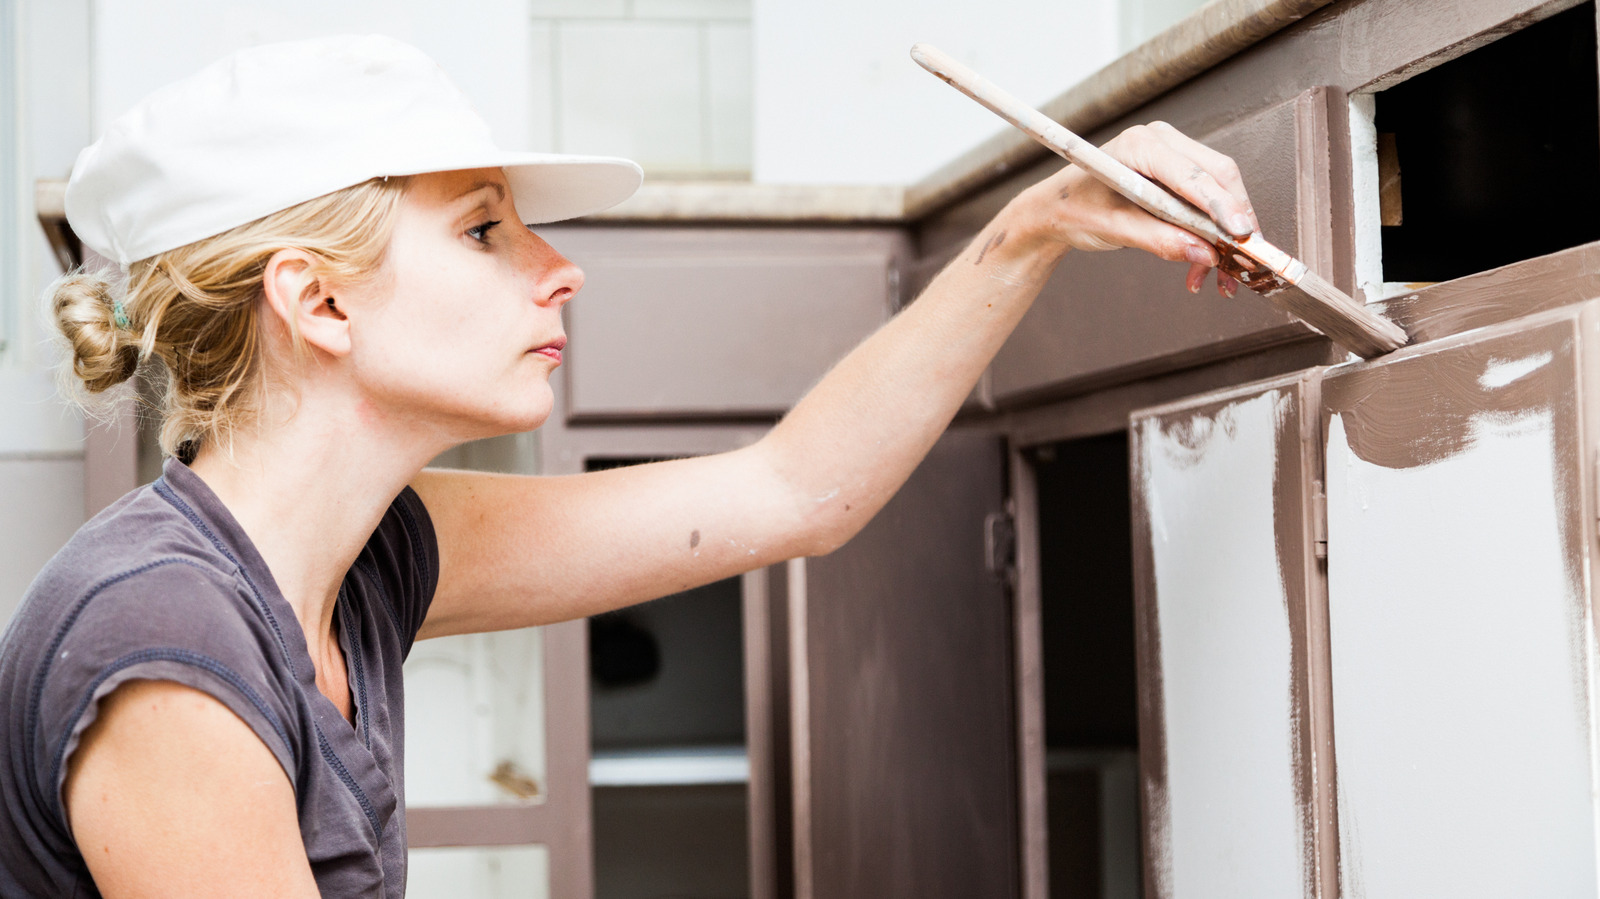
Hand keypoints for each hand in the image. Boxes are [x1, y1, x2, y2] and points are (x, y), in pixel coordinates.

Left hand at [1015, 121, 1259, 297]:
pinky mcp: (1177, 173)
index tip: (1241, 234)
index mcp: (1140, 145)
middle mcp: (1162, 141)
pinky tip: (1204, 265)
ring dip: (1226, 234)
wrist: (1057, 209)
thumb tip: (1204, 254)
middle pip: (1218, 177)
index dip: (1222, 205)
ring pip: (1220, 190)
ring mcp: (1172, 154)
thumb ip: (1159, 240)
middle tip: (1242, 261)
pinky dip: (1212, 233)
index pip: (1193, 174)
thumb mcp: (1113, 229)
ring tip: (1222, 276)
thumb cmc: (1074, 209)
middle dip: (1234, 221)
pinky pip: (1208, 200)